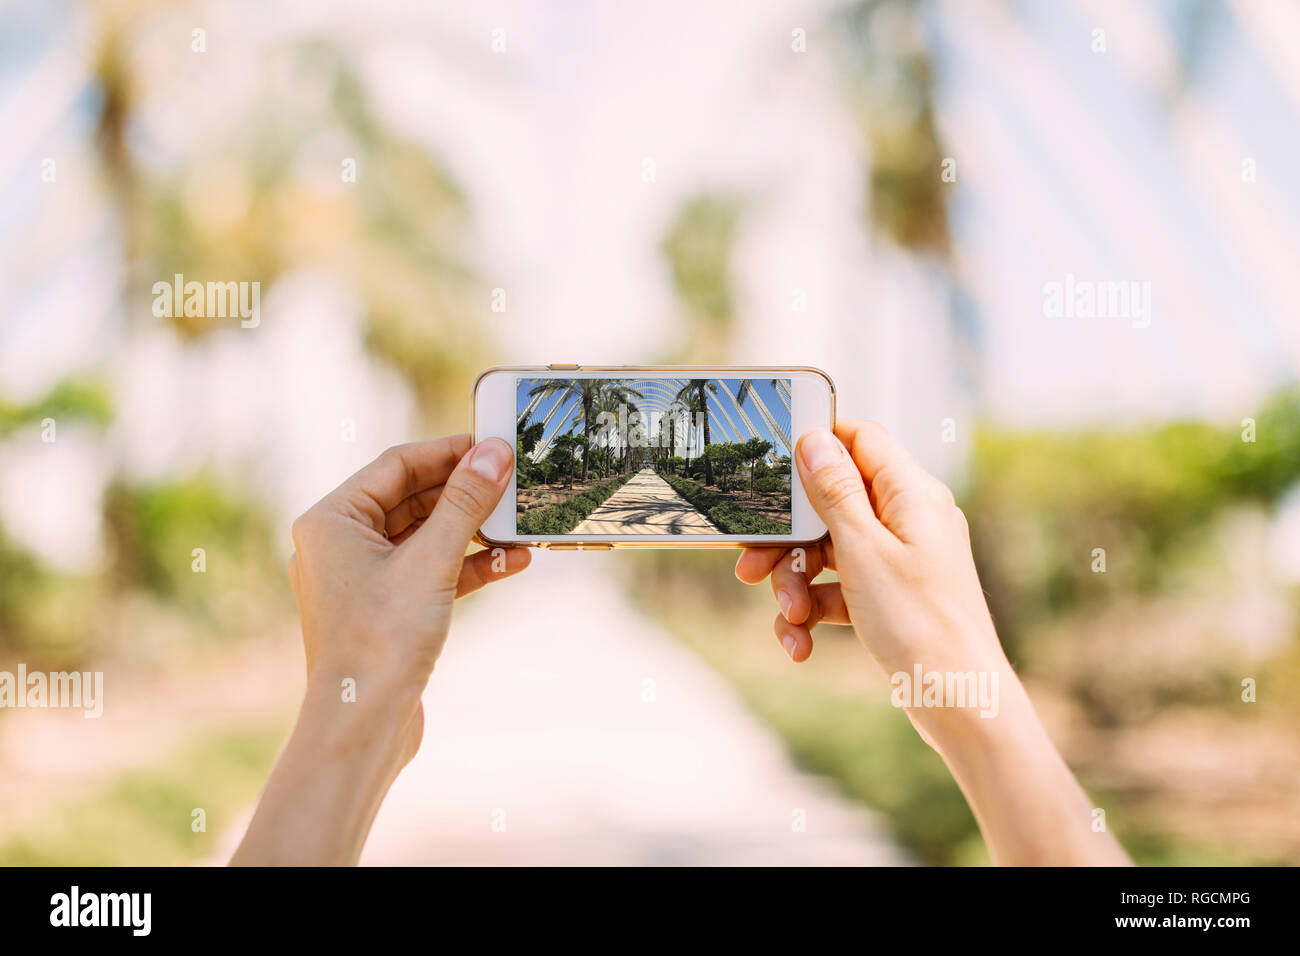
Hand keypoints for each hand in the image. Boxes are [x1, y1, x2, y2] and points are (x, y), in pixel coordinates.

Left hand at [288, 435, 527, 737]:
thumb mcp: (431, 562)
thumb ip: (465, 503)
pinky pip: (430, 572)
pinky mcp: (387, 609)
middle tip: (513, 483)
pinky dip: (467, 566)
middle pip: (413, 498)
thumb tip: (493, 454)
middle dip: (466, 494)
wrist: (362, 726)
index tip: (494, 447)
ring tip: (519, 526)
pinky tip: (510, 562)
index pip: (397, 465)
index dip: (448, 453)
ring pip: (426, 537)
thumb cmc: (380, 642)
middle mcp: (340, 544)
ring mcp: (363, 578)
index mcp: (331, 521)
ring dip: (473, 532)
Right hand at [736, 421, 1129, 864]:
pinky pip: (839, 590)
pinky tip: (799, 644)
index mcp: (912, 494)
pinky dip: (815, 611)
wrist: (960, 705)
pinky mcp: (890, 596)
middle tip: (750, 566)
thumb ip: (834, 493)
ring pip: (827, 552)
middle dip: (787, 540)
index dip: (814, 448)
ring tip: (789, 617)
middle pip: (831, 504)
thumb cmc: (920, 624)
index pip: (859, 440)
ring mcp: (899, 559)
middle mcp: (908, 519)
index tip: (771, 472)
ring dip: (796, 583)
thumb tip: (814, 439)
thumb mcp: (864, 552)